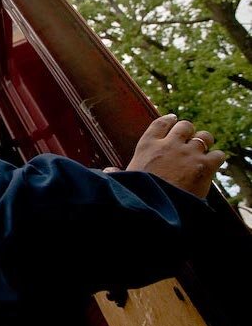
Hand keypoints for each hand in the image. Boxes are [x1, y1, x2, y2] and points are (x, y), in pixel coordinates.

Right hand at [106, 114, 224, 197]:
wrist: (157, 206)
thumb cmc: (137, 193)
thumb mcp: (124, 179)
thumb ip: (117, 172)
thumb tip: (107, 171)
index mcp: (147, 145)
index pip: (161, 123)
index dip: (169, 120)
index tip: (173, 119)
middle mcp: (169, 144)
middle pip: (185, 126)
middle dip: (189, 131)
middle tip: (191, 138)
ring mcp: (188, 153)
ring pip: (204, 136)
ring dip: (205, 142)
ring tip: (204, 148)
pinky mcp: (205, 166)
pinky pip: (218, 154)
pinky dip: (217, 158)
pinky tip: (213, 164)